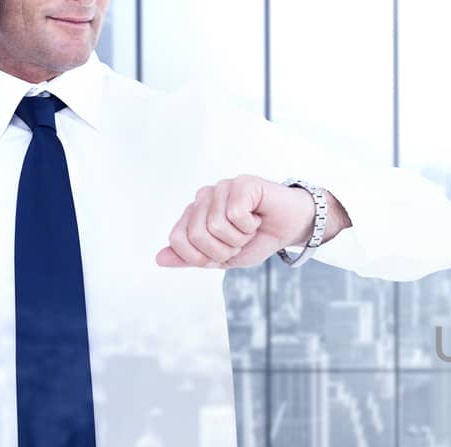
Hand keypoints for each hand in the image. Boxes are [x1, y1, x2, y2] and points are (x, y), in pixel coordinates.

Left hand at [157, 175, 338, 268]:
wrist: (291, 229)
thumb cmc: (258, 240)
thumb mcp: (222, 258)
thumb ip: (191, 258)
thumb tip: (158, 259)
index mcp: (194, 214)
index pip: (178, 240)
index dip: (201, 257)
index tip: (224, 254)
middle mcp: (203, 197)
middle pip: (196, 235)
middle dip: (223, 249)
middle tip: (240, 242)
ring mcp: (221, 187)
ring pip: (216, 225)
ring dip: (239, 238)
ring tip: (250, 229)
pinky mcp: (241, 182)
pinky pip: (235, 213)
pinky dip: (250, 225)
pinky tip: (258, 217)